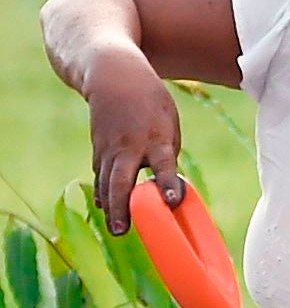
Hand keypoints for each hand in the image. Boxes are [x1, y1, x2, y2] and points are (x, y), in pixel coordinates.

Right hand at [82, 60, 186, 231]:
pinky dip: (103, 192)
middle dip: (122, 206)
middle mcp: (130, 146)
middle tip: (122, 230)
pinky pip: (101, 175)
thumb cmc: (151, 103)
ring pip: (106, 182)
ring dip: (110, 206)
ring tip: (117, 229)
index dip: (168, 184)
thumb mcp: (170, 124)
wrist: (114, 77)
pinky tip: (105, 207)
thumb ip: (168, 156)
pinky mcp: (99, 149)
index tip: (173, 201)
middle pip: (122, 181)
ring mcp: (110, 149)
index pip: (163, 165)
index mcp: (156, 138)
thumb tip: (166, 186)